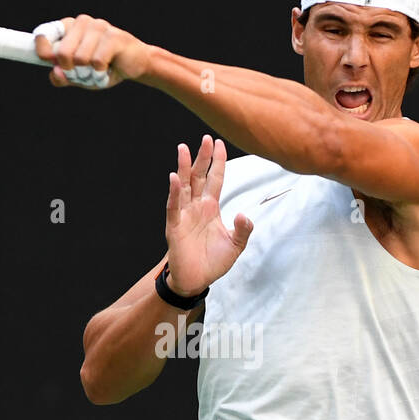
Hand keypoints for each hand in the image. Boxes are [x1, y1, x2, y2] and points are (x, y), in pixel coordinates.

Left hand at [33, 14, 150, 89]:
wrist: (136, 64)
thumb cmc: (104, 68)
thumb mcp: (79, 76)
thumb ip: (62, 77)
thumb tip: (55, 73)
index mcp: (69, 27)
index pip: (45, 34)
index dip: (43, 51)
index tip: (49, 60)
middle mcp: (82, 22)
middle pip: (62, 52)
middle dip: (71, 70)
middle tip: (83, 72)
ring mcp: (98, 27)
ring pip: (80, 59)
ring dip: (89, 73)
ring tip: (99, 70)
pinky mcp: (113, 37)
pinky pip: (97, 61)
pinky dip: (101, 72)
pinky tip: (108, 68)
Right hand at [165, 136, 252, 295]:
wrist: (197, 281)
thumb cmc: (213, 262)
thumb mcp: (236, 245)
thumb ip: (243, 229)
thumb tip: (245, 214)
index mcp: (211, 208)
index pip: (215, 179)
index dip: (218, 162)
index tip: (220, 143)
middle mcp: (196, 207)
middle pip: (199, 176)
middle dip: (202, 158)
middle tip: (206, 138)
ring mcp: (184, 215)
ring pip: (184, 186)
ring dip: (184, 167)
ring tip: (183, 148)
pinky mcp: (174, 226)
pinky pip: (173, 207)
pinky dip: (173, 193)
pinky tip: (174, 178)